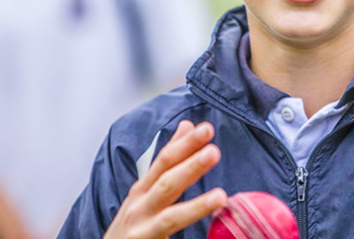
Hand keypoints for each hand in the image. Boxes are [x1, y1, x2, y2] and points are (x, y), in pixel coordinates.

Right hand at [103, 121, 226, 238]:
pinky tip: (207, 224)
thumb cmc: (132, 223)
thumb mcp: (147, 189)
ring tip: (220, 197)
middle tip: (213, 152)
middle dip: (190, 167)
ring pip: (170, 218)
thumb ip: (168, 159)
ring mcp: (141, 230)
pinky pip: (166, 238)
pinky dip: (188, 225)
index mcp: (142, 189)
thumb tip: (187, 125)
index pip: (164, 161)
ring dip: (196, 207)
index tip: (206, 129)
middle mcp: (139, 207)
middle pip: (166, 183)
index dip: (185, 144)